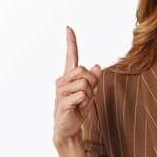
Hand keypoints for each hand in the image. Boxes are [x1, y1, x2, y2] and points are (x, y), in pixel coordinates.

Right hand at [53, 26, 101, 144]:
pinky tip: (77, 108)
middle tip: (87, 96)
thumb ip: (94, 80)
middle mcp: (62, 81)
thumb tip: (96, 66)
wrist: (69, 128)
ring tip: (81, 104)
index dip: (70, 42)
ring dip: (89, 95)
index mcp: (68, 77)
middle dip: (92, 84)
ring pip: (84, 84)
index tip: (68, 28)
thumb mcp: (90, 93)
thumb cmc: (77, 109)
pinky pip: (82, 95)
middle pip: (84, 71)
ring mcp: (60, 91)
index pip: (70, 56)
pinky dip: (85, 103)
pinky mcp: (62, 102)